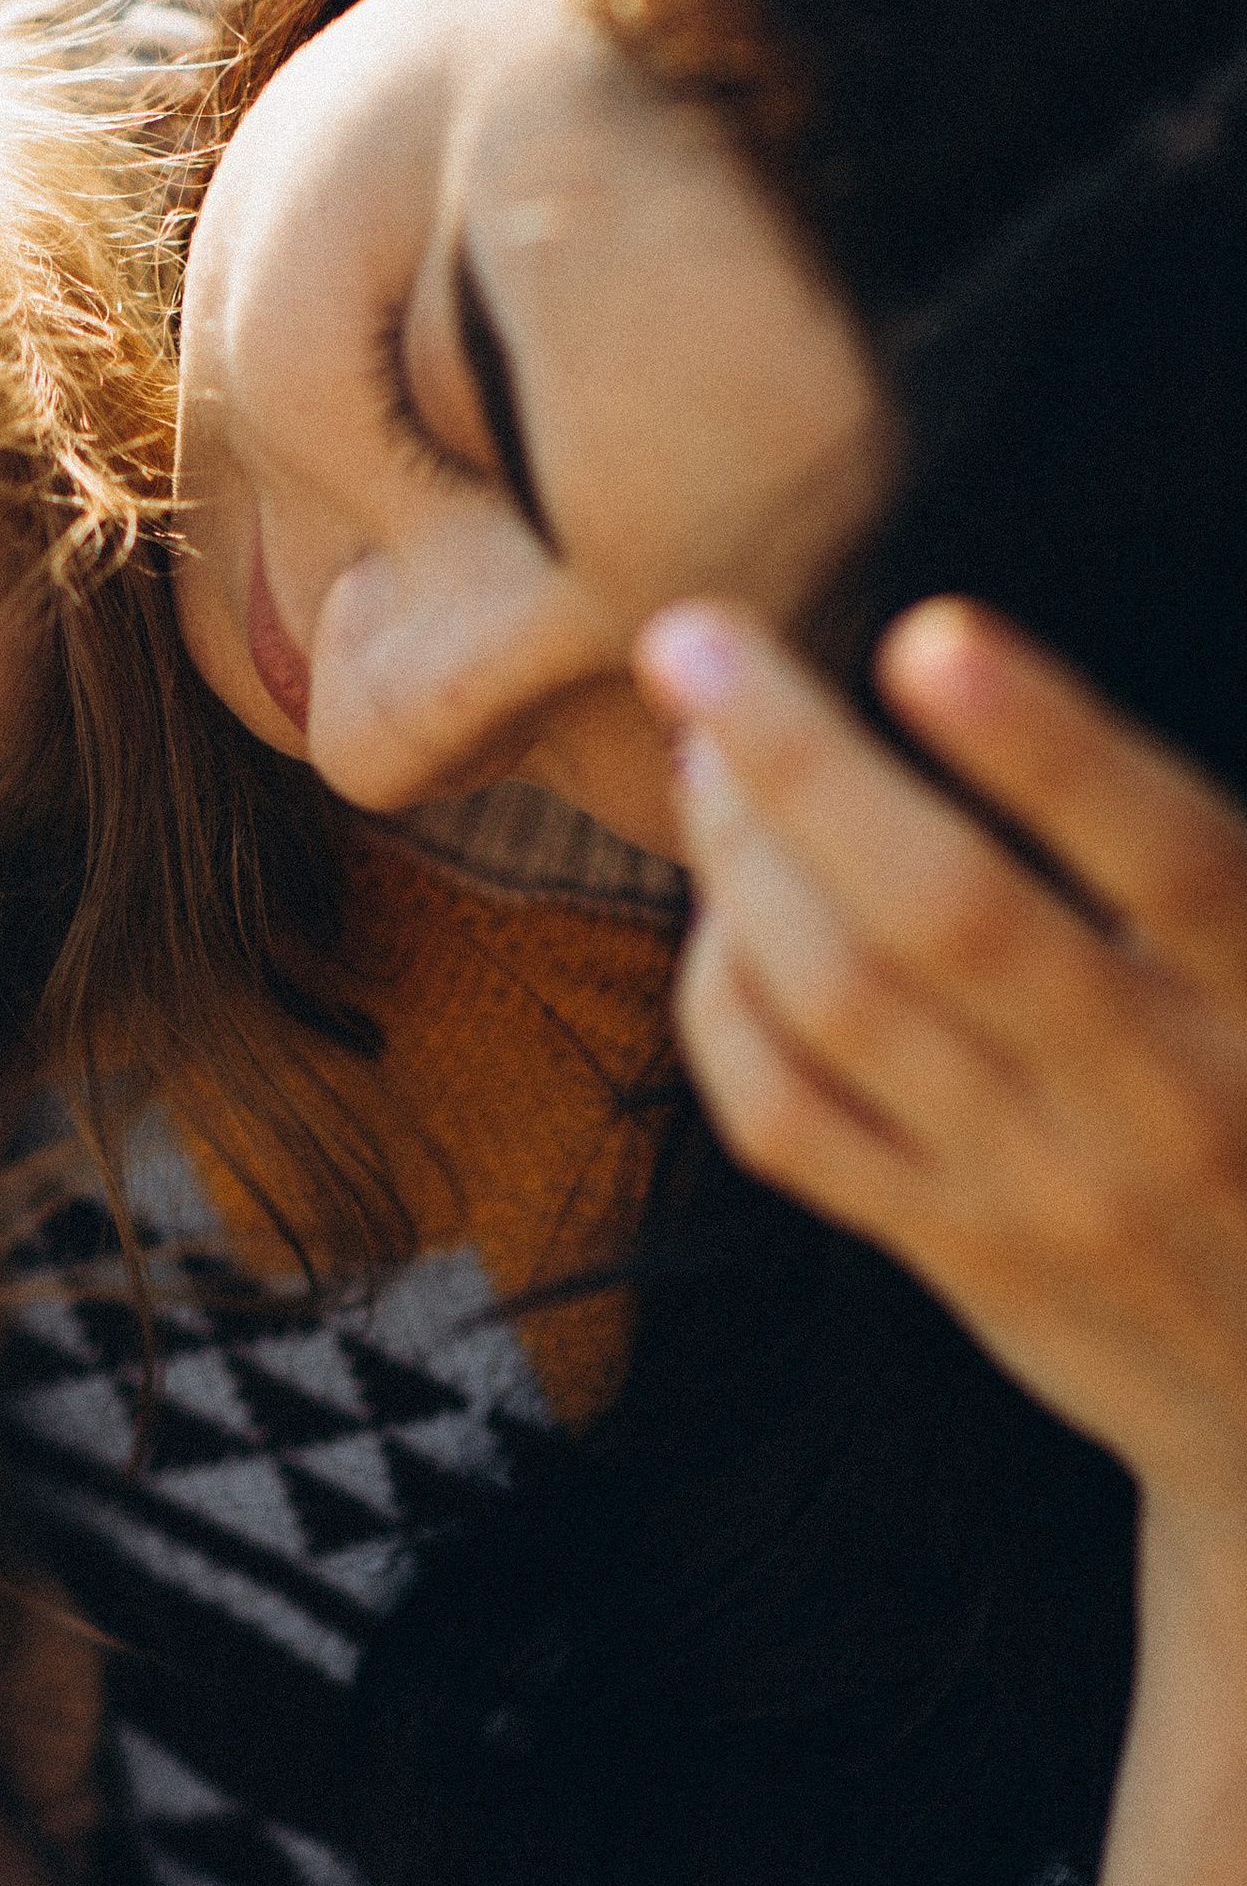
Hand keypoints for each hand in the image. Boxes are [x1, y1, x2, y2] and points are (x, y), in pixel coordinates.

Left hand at [643, 594, 1246, 1526]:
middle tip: (690, 638)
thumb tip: (1031, 701)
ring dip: (740, 861)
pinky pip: (785, 1122)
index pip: (1171, 862)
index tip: (929, 633)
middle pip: (941, 918)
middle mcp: (1161, 1107)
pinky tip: (719, 911)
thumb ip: (1214, 881)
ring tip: (701, 750)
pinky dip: (724, 1001)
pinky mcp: (951, 1252)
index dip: (1047, 746)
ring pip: (836, 1009)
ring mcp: (1039, 1194)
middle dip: (800, 763)